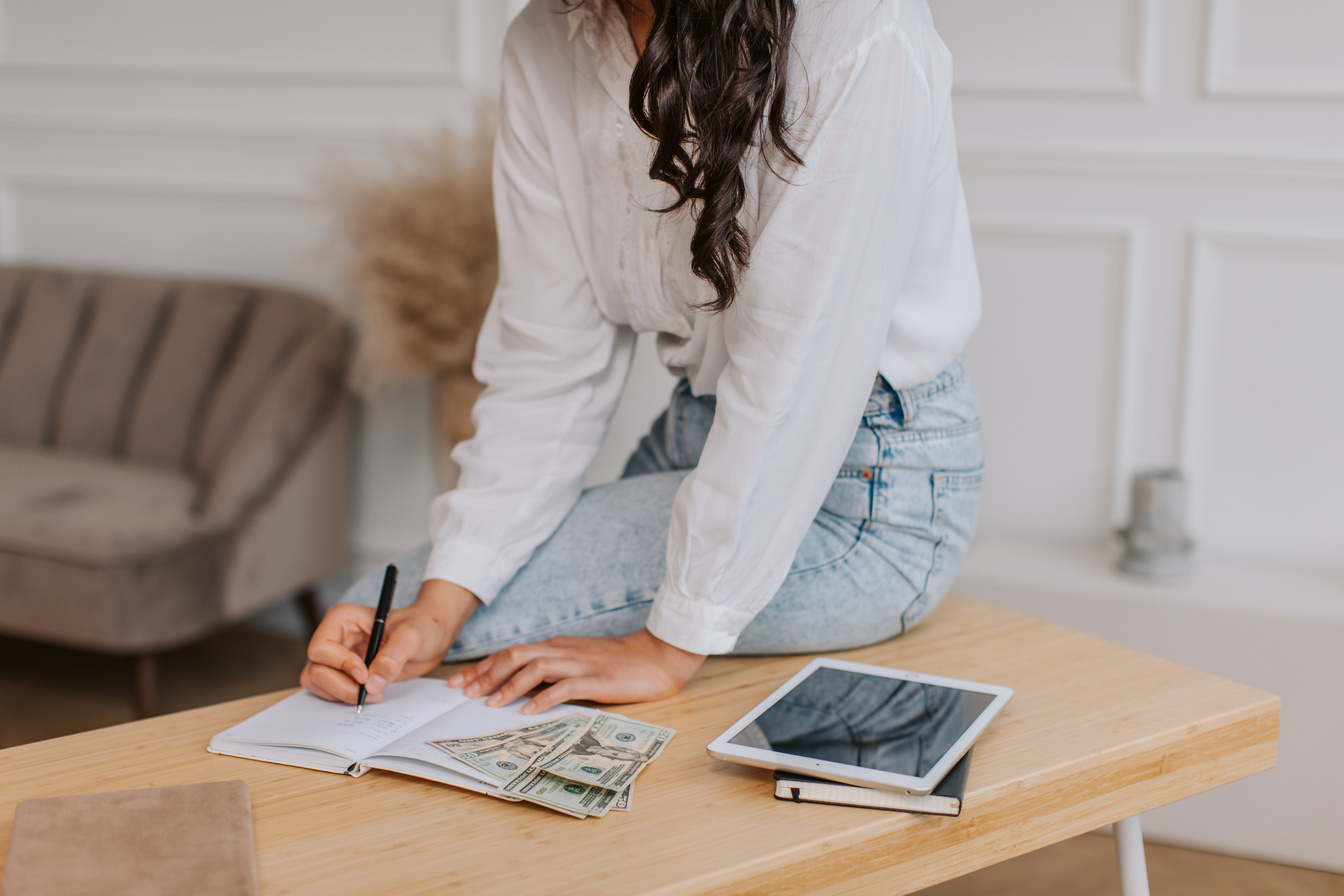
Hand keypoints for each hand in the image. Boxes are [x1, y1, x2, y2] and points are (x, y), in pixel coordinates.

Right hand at [300, 579, 478, 704]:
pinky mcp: (343, 673)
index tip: (364, 674)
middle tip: (370, 692)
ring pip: (317, 683)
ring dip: (342, 695)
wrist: (432, 636)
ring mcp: (336, 657)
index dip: (340, 665)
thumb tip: (372, 683)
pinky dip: (344, 698)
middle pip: (316, 669)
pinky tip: (370, 694)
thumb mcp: (413, 636)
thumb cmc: (422, 625)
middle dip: (341, 686)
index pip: (321, 647)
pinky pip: (328, 692)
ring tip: (373, 693)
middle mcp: (335, 638)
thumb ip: (393, 656)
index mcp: (343, 619)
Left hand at [447, 628, 705, 714]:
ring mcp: (579, 664)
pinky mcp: (596, 679)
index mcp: (557, 647)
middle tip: (464, 693)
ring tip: (490, 704)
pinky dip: (544, 698)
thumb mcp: (581, 661)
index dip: (484, 667)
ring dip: (509, 686)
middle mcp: (562, 651)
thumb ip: (555, 670)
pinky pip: (564, 687)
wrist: (657, 655)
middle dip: (486, 675)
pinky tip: (530, 712)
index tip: (461, 682)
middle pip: (514, 656)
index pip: (512, 653)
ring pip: (534, 668)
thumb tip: (525, 689)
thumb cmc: (620, 662)